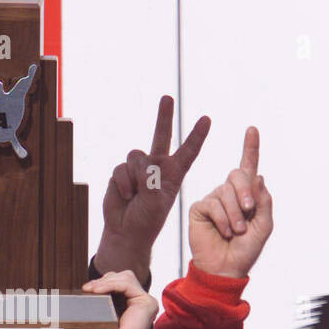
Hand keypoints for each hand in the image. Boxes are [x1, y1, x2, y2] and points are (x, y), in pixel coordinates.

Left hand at [80, 269, 158, 328]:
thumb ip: (94, 302)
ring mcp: (146, 302)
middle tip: (88, 289)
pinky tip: (97, 291)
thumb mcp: (93, 316)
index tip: (85, 289)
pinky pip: (127, 284)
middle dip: (103, 280)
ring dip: (105, 281)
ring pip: (125, 277)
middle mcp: (140, 303)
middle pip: (123, 276)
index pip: (118, 282)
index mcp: (130, 305)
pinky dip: (110, 284)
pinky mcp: (148, 303)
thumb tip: (85, 290)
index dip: (102, 282)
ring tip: (91, 290)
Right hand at [93, 97, 210, 282]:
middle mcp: (158, 166)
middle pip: (162, 136)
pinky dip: (123, 183)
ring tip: (135, 194)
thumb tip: (141, 165)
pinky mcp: (122, 173)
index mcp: (174, 174)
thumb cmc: (147, 220)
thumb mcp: (156, 202)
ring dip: (135, 176)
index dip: (196, 136)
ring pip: (136, 156)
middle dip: (164, 116)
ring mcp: (139, 169)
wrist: (126, 232)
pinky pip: (122, 169)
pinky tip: (126, 195)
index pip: (188, 151)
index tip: (207, 119)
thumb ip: (150, 181)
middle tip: (168, 97)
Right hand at [188, 126, 272, 278]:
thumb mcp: (263, 226)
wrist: (225, 269)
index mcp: (247, 196)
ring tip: (236, 232)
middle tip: (249, 211)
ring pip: (226, 192)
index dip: (250, 148)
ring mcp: (213, 200)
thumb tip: (258, 176)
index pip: (249, 168)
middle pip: (237, 175)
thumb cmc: (245, 250)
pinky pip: (213, 203)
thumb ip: (263, 201)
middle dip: (245, 192)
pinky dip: (223, 218)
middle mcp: (229, 194)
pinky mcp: (200, 208)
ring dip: (235, 213)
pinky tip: (224, 231)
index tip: (252, 129)